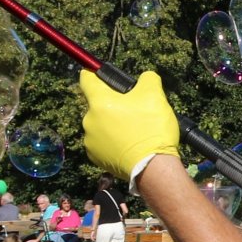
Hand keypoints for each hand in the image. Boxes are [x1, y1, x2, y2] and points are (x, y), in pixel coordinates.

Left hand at [78, 70, 180, 185]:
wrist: (152, 168)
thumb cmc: (152, 129)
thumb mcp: (155, 95)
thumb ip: (147, 79)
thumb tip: (145, 78)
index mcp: (99, 102)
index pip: (86, 79)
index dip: (94, 74)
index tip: (100, 74)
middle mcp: (89, 121)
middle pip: (98, 105)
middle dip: (113, 105)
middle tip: (134, 112)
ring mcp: (90, 141)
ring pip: (101, 125)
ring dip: (113, 125)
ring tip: (134, 132)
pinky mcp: (95, 158)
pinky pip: (102, 143)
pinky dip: (113, 142)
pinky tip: (129, 145)